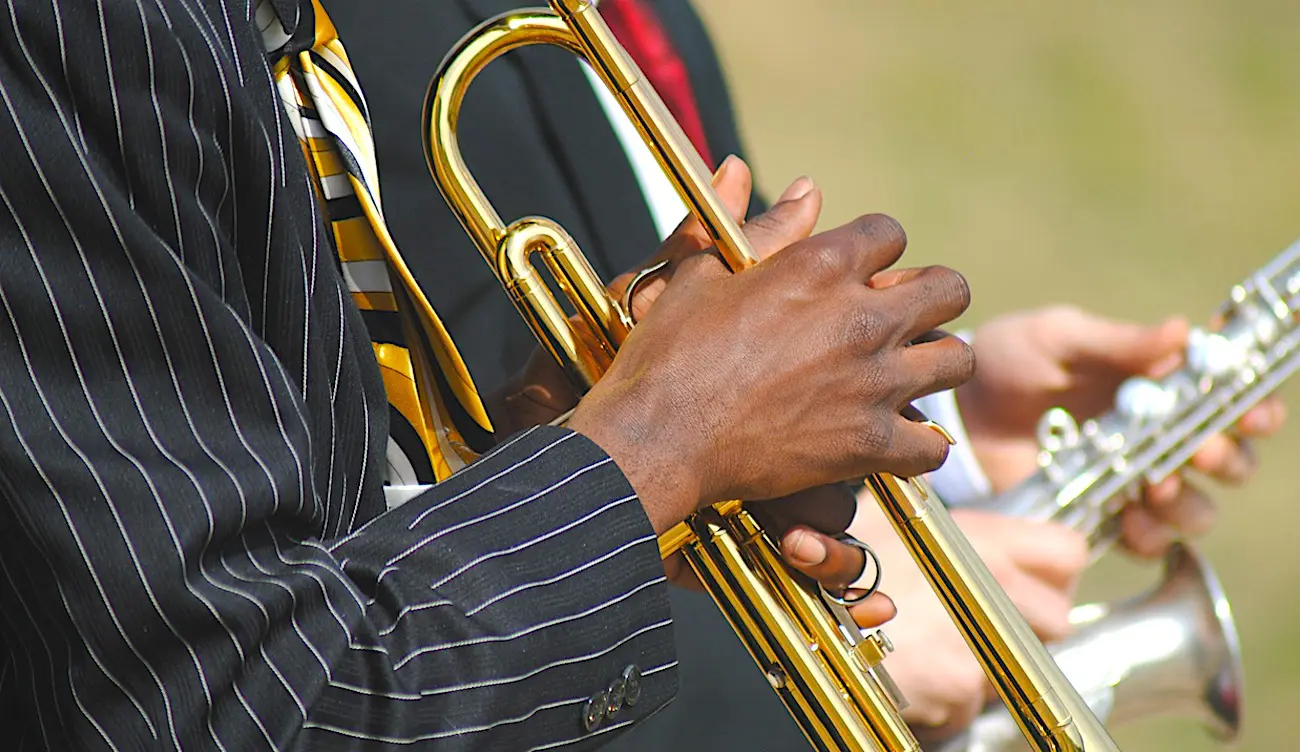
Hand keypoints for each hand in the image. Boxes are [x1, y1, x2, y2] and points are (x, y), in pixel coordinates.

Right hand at [494, 156, 903, 629]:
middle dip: (930, 297)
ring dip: (935, 364)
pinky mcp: (867, 444)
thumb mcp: (703, 273)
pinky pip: (931, 447)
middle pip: (949, 289)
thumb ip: (762, 226)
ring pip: (956, 362)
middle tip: (903, 318)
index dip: (875, 251)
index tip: (859, 274)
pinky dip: (918, 445)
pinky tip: (897, 439)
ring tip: (909, 374)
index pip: (890, 234)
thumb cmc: (668, 354)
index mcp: (820, 266)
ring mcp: (871, 383)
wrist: (656, 439)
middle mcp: (860, 319)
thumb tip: (804, 185)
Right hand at [844, 501, 1087, 738]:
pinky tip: (911, 673)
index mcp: (981, 540)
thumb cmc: (832, 567)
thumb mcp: (878, 517)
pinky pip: (972, 702)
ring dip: (985, 664)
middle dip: (1026, 625)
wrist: (803, 623)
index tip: (1032, 577)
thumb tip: (934, 506)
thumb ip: (923, 516)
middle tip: (979, 620)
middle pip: (1056, 617)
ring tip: (935, 646)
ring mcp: (980, 644)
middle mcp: (991, 590)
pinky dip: (946, 697)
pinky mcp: (961, 689)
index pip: (1065, 551)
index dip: (1052, 567)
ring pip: (1017, 665)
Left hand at [956, 305, 1286, 557]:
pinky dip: (1152, 533)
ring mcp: (1132, 481)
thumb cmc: (1007, 364)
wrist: (956, 413)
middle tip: (1203, 449)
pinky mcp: (1103, 516)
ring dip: (1191, 500)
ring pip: (1196, 508)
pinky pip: (1149, 540)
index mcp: (1158, 387)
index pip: (1231, 400)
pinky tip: (1134, 517)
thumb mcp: (1057, 339)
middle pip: (1229, 460)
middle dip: (1227, 457)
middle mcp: (1156, 437)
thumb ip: (1117, 342)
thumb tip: (1182, 331)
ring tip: (1160, 485)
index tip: (1255, 411)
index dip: (1255, 409)